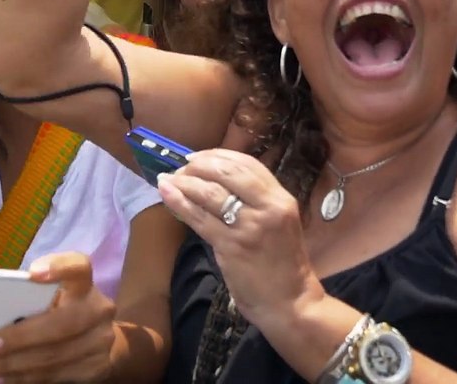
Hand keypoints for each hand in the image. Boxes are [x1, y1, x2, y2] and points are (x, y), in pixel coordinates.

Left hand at [0, 253, 115, 382]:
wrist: (95, 341)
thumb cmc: (58, 313)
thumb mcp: (47, 301)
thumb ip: (20, 304)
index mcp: (82, 283)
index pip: (78, 267)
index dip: (59, 268)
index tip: (33, 272)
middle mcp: (97, 309)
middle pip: (63, 323)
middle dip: (22, 337)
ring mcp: (100, 341)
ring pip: (55, 356)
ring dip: (14, 365)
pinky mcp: (96, 368)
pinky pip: (55, 376)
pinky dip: (23, 379)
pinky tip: (1, 380)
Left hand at [157, 149, 321, 328]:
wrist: (290, 301)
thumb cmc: (283, 264)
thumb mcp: (278, 223)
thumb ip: (255, 202)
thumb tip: (216, 183)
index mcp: (281, 199)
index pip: (248, 164)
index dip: (218, 155)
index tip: (198, 156)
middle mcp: (268, 207)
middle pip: (227, 172)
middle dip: (199, 165)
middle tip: (181, 168)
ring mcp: (249, 227)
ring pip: (210, 193)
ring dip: (184, 181)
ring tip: (168, 179)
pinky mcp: (231, 246)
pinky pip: (199, 218)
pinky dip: (179, 202)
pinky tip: (166, 193)